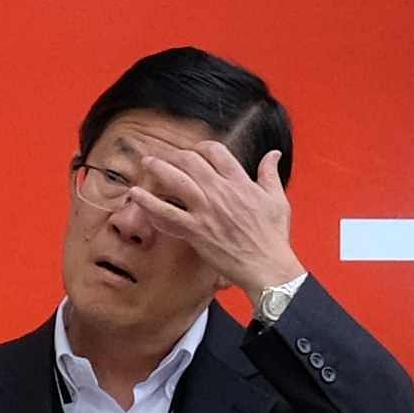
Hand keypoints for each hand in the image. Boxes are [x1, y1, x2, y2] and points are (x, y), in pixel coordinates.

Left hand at [125, 132, 302, 305]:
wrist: (266, 265)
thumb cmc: (273, 235)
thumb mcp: (277, 199)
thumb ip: (270, 173)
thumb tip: (274, 153)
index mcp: (240, 182)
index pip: (216, 152)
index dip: (202, 147)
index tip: (194, 151)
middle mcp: (221, 192)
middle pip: (191, 161)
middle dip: (174, 154)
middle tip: (164, 156)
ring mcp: (206, 211)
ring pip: (176, 181)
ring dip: (158, 168)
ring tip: (146, 163)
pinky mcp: (195, 231)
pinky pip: (167, 214)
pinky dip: (149, 203)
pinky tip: (136, 195)